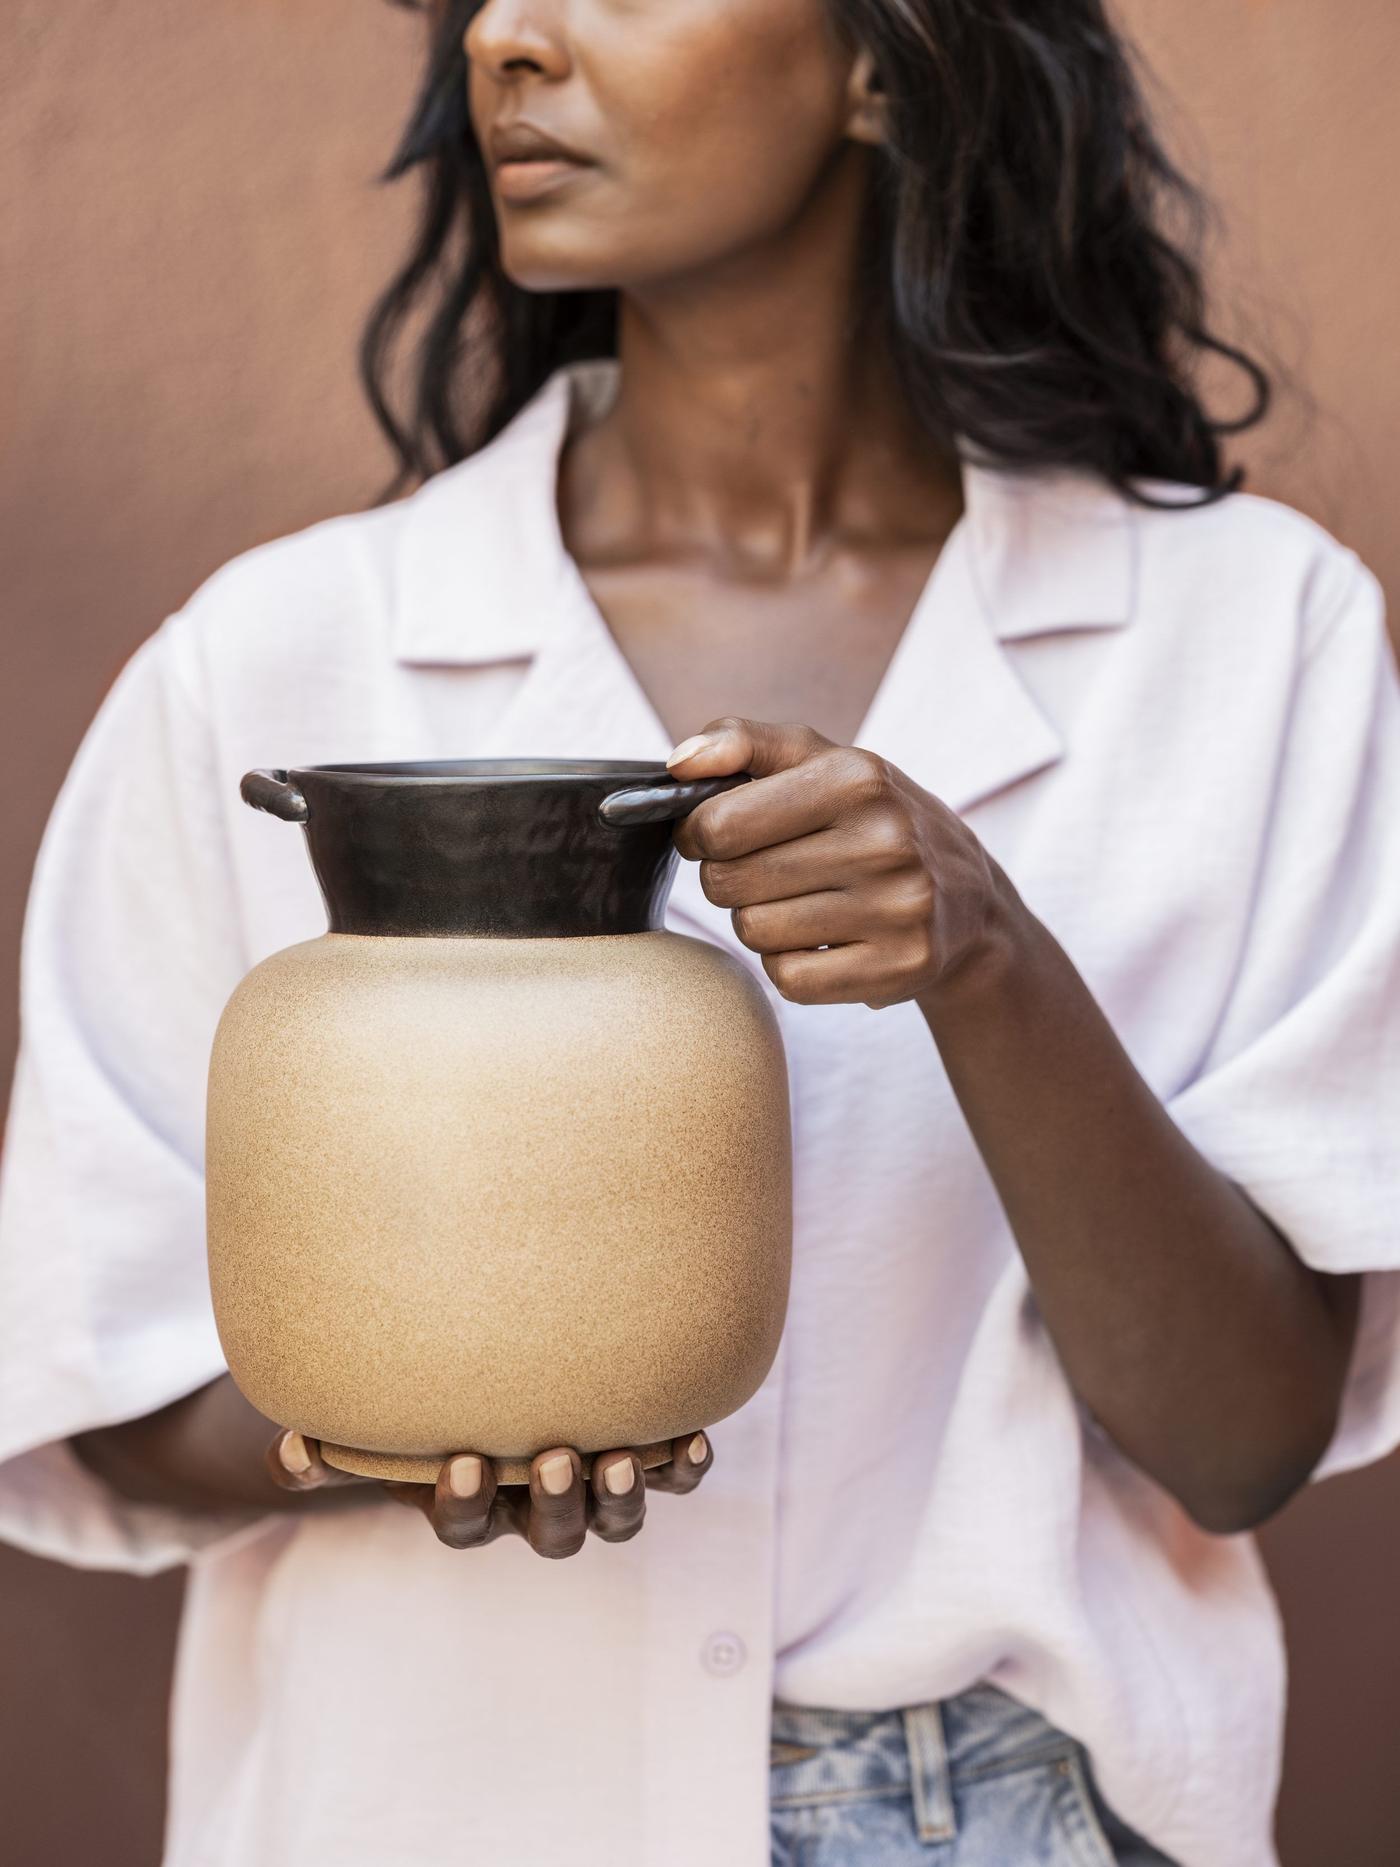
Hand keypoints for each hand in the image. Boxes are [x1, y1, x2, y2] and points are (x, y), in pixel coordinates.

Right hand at [266, 1429, 714, 1558]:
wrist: (488, 1392)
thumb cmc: (425, 1414)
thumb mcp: (376, 1433)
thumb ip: (331, 1449)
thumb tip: (289, 1454)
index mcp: (471, 1505)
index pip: (465, 1525)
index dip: (463, 1505)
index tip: (462, 1462)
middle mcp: (533, 1508)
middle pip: (552, 1533)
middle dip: (556, 1502)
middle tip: (555, 1458)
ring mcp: (589, 1486)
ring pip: (613, 1517)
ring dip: (624, 1495)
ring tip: (627, 1457)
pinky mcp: (639, 1459)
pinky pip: (671, 1479)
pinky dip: (684, 1468)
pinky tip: (693, 1439)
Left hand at [666, 717, 1014, 1010]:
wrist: (968, 898)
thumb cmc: (871, 820)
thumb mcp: (821, 761)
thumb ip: (743, 743)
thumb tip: (679, 765)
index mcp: (858, 779)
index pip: (720, 824)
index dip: (699, 833)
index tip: (716, 835)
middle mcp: (886, 841)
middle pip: (729, 883)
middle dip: (729, 878)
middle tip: (764, 871)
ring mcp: (899, 909)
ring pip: (754, 932)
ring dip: (759, 921)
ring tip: (799, 903)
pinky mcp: (900, 967)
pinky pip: (788, 979)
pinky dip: (788, 964)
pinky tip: (821, 941)